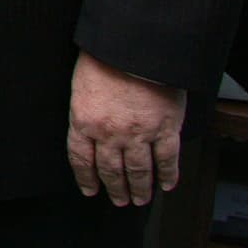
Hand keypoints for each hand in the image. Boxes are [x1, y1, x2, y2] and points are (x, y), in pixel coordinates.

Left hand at [67, 50, 185, 205]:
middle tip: (119, 200)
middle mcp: (109, 133)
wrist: (133, 47)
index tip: (90, 190)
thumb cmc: (103, 58)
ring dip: (140, 189)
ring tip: (140, 199)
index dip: (86, 178)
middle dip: (115, 189)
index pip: (80, 159)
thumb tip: (85, 129)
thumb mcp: (80, 86)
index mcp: (83, 121)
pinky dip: (167, 176)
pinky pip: (166, 160)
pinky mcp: (165, 129)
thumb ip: (84, 112)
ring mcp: (138, 134)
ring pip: (138, 171)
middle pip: (111, 170)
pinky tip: (166, 184)